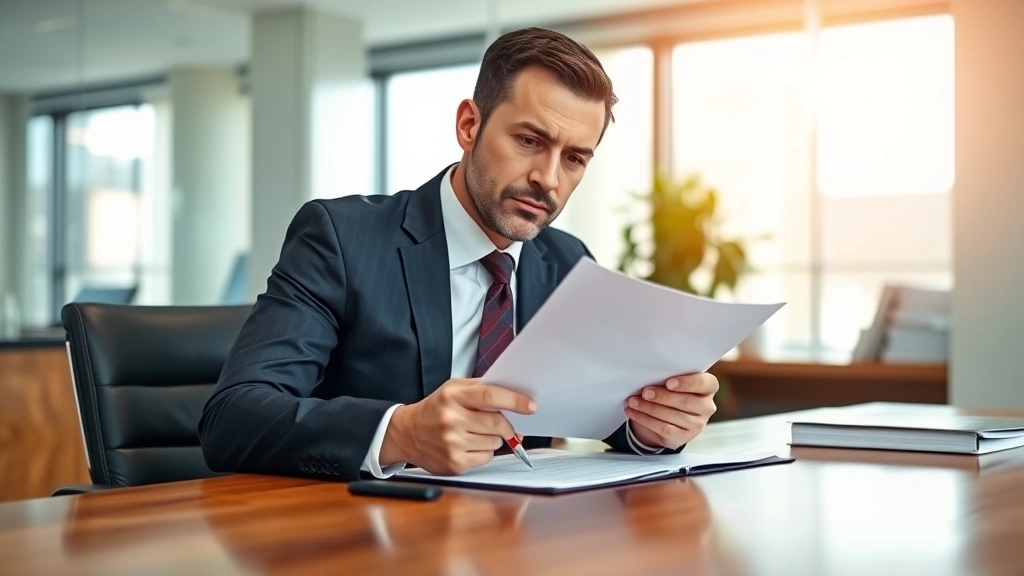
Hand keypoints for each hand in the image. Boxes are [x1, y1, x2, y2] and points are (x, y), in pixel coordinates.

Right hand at [380, 378, 536, 474]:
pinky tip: (468, 445)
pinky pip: (486, 457)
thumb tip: (512, 394)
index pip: (490, 396)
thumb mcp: (452, 389)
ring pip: (495, 442)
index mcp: (453, 397)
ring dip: (493, 438)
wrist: (406, 433)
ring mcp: (452, 444)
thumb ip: (480, 388)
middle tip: (502, 423)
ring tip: (475, 433)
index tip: (531, 406)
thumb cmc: (435, 409)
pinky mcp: (455, 463)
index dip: (514, 401)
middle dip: (506, 424)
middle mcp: (451, 420)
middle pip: (497, 423)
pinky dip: (484, 451)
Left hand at [624, 373, 717, 449]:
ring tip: (633, 401)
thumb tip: (649, 375)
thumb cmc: (669, 392)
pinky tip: (633, 412)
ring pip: (674, 416)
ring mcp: (697, 424)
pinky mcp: (684, 437)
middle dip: (663, 396)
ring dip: (650, 408)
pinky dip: (646, 419)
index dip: (688, 383)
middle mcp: (706, 407)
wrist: (664, 417)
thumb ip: (668, 378)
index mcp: (707, 388)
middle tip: (645, 392)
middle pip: (687, 401)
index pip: (706, 384)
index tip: (669, 382)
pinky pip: (664, 428)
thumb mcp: (672, 383)